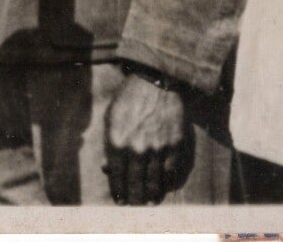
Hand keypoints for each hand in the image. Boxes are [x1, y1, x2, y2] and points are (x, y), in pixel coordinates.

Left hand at [104, 70, 191, 204]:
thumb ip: (108, 145)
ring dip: (151, 195)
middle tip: (135, 203)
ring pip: (154, 183)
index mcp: (117, 143)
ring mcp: (157, 148)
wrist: (156, 78)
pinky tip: (164, 184)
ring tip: (150, 200)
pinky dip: (167, 182)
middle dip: (134, 199)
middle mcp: (136, 150)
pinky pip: (171, 172)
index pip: (117, 179)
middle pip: (135, 186)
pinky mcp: (175, 144)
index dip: (119, 193)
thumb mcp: (110, 117)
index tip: (121, 200)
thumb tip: (107, 169)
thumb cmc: (129, 97)